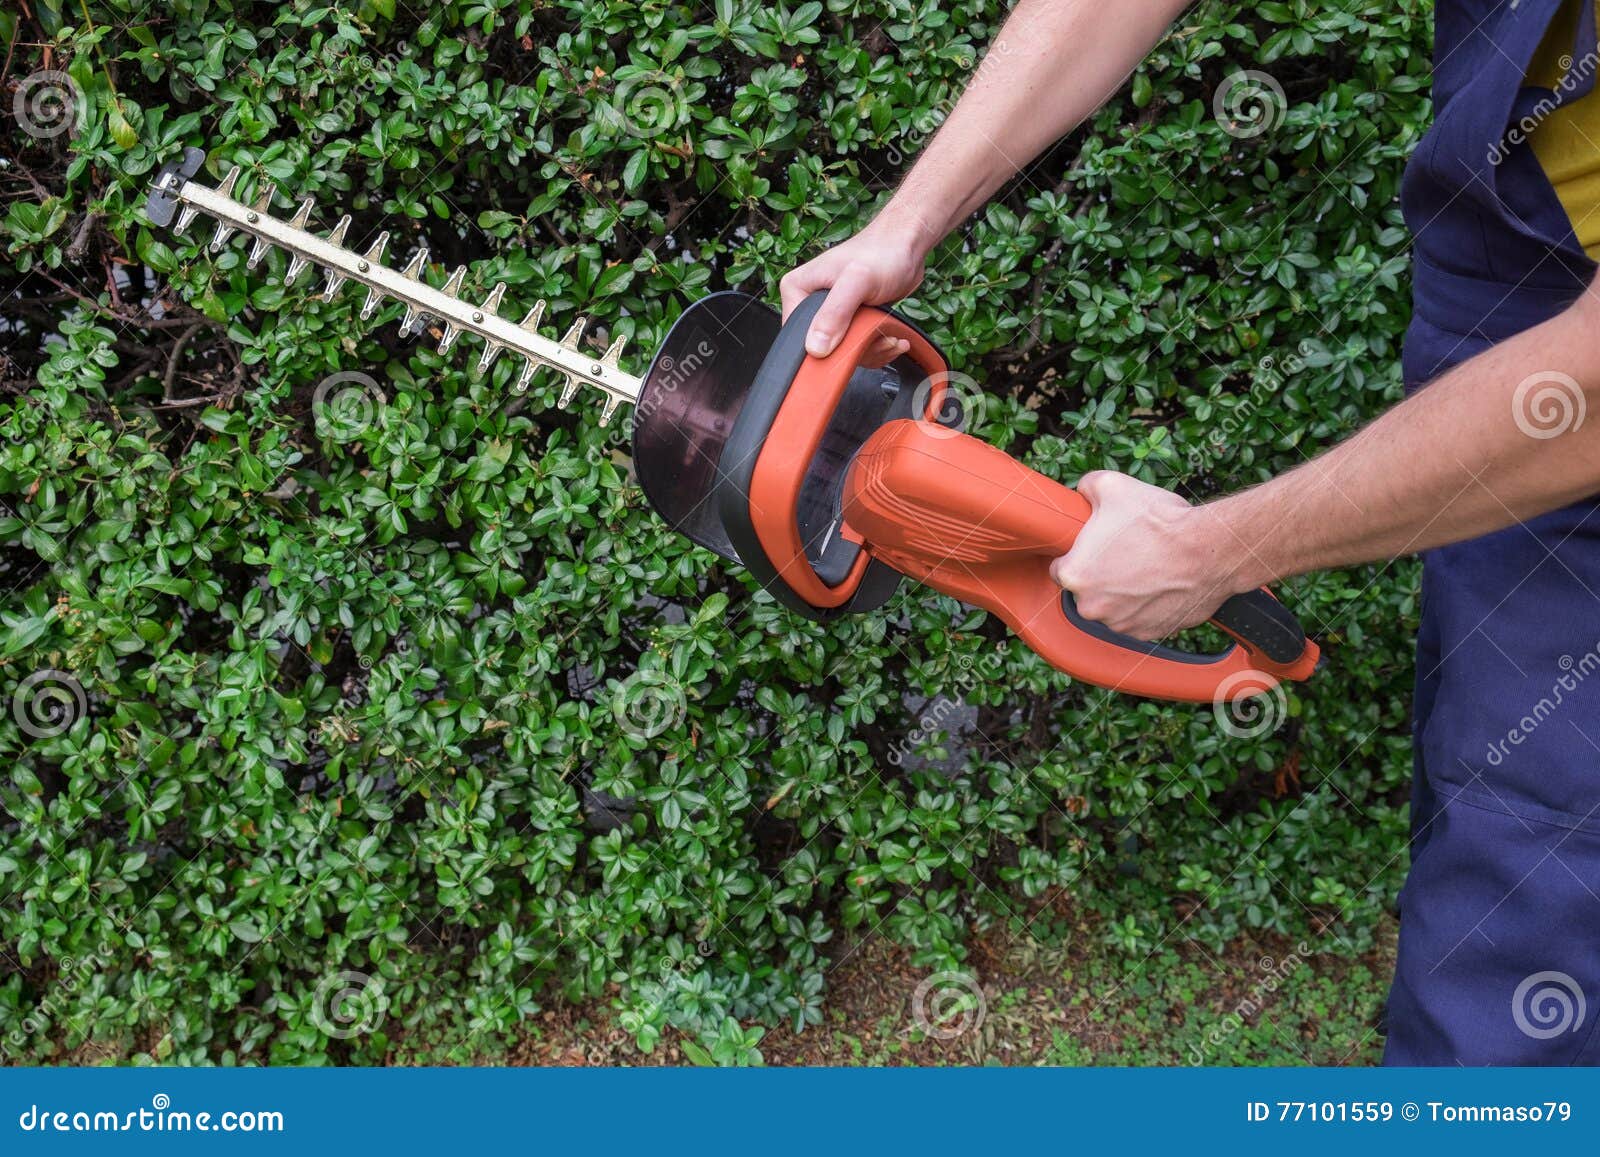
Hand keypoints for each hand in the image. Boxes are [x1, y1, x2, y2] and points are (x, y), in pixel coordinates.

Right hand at [779, 220, 929, 364]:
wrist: (907, 247)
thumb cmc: (883, 253)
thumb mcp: (857, 281)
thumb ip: (835, 312)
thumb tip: (815, 347)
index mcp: (798, 290)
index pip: (796, 335)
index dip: (821, 349)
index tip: (848, 344)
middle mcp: (810, 303)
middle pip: (822, 349)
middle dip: (855, 350)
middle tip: (876, 336)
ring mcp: (831, 314)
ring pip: (844, 352)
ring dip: (872, 351)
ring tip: (889, 336)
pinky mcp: (851, 321)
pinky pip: (859, 349)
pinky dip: (878, 348)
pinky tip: (892, 337)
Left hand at [1049, 471, 1242, 640]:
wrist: (1209, 550)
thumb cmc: (1160, 523)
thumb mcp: (1113, 486)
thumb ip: (1087, 487)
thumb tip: (1082, 490)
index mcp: (1074, 575)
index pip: (1060, 569)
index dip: (1077, 555)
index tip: (1093, 548)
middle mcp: (1092, 606)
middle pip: (1087, 591)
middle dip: (1101, 574)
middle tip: (1126, 553)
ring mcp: (1121, 624)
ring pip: (1113, 607)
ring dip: (1124, 592)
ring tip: (1147, 566)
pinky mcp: (1149, 633)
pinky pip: (1139, 619)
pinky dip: (1147, 606)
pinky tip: (1160, 583)